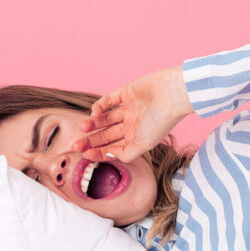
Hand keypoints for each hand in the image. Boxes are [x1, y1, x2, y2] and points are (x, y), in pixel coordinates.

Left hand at [75, 65, 191, 162]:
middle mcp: (132, 124)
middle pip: (106, 135)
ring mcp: (129, 109)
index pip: (114, 148)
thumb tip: (108, 157)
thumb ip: (125, 154)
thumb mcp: (143, 145)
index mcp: (137, 138)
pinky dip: (99, 107)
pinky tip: (95, 113)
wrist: (173, 93)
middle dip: (91, 140)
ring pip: (105, 119)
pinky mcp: (126, 93)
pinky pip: (108, 101)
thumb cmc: (161, 121)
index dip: (99, 152)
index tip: (85, 155)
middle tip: (76, 144)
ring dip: (93, 124)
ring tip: (83, 127)